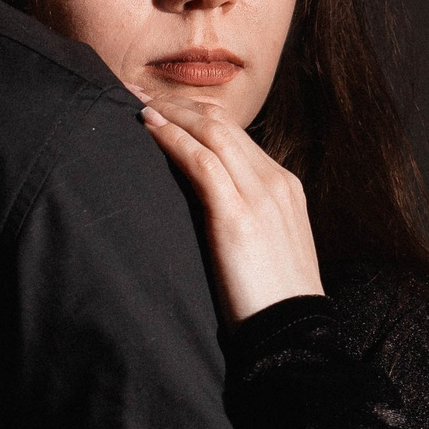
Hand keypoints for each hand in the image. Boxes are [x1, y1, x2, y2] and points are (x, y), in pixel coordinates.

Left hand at [141, 96, 323, 322]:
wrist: (293, 335)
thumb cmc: (270, 301)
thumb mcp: (263, 246)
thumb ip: (241, 216)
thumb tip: (202, 204)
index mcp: (284, 187)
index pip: (237, 134)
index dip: (197, 115)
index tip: (164, 107)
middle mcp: (276, 182)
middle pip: (224, 124)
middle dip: (179, 104)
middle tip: (140, 93)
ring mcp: (261, 196)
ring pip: (212, 133)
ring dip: (170, 113)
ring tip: (136, 103)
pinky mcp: (238, 216)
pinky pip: (202, 162)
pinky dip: (173, 139)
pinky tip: (148, 128)